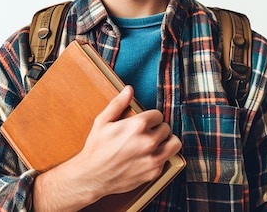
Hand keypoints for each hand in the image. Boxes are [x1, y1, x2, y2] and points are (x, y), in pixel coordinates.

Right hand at [32, 85, 181, 210]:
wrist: (92, 176)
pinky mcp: (154, 172)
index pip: (158, 115)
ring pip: (174, 143)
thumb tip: (128, 90)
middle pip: (166, 128)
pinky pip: (166, 160)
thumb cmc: (96, 148)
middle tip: (147, 133)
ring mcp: (153, 158)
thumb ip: (118, 103)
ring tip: (155, 143)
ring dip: (166, 142)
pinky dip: (160, 158)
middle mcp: (149, 141)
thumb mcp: (103, 121)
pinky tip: (147, 157)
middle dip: (157, 129)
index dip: (150, 118)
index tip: (145, 123)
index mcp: (138, 125)